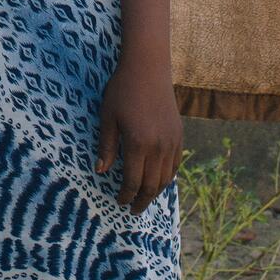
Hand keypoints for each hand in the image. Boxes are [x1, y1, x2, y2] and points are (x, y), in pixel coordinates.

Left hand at [96, 57, 181, 213]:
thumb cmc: (122, 89)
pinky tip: (157, 180)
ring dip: (154, 192)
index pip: (132, 181)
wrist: (148, 68)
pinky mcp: (179, 136)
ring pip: (165, 178)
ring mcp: (172, 143)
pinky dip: (166, 178)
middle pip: (151, 185)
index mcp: (138, 144)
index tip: (119, 202)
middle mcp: (158, 148)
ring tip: (143, 198)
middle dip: (141, 201)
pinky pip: (174, 166)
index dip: (125, 195)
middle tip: (132, 210)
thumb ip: (106, 145)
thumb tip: (101, 171)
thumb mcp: (108, 116)